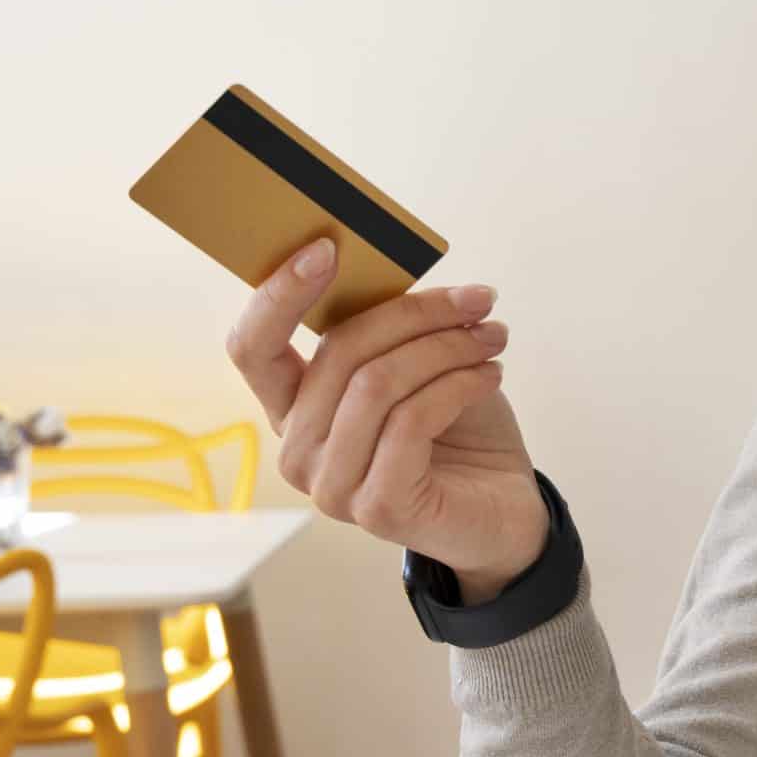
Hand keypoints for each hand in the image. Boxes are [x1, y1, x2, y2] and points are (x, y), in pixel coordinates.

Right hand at [225, 240, 549, 600]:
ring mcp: (332, 486)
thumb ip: (386, 328)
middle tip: (477, 299)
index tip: (327, 247)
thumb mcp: (417, 364)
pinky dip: (458, 385)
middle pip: (339, 352)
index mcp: (294, 408)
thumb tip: (382, 263)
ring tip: (492, 337)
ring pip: (377, 383)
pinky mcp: (376, 507)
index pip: (252, 347)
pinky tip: (490, 375)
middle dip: (416, 314)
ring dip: (446, 347)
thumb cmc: (458, 431)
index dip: (279, 293)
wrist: (504, 508)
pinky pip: (411, 420)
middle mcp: (299, 450)